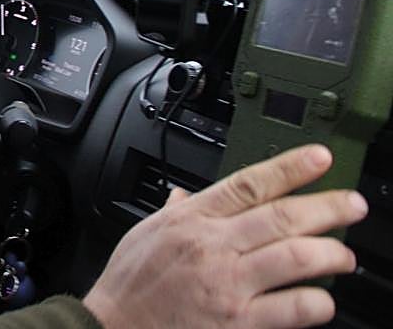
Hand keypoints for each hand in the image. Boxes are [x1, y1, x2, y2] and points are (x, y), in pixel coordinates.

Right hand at [83, 144, 366, 328]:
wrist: (116, 327)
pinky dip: (315, 303)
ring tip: (345, 255)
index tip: (320, 157)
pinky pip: (291, 308)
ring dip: (330, 254)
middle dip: (326, 207)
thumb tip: (183, 194)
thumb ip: (173, 211)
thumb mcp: (146, 232)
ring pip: (295, 258)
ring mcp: (227, 284)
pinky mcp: (237, 321)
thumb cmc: (131, 283)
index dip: (289, 168)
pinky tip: (322, 300)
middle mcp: (213, 246)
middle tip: (353, 204)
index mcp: (192, 219)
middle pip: (282, 217)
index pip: (249, 184)